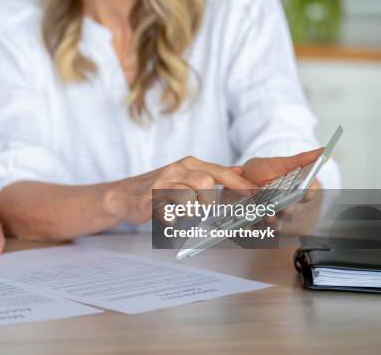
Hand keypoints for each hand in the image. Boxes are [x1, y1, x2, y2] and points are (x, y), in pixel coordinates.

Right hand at [106, 156, 257, 224]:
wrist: (123, 195)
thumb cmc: (158, 189)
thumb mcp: (186, 176)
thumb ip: (212, 173)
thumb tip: (239, 170)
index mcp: (189, 164)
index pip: (221, 172)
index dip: (240, 185)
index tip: (257, 196)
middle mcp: (177, 169)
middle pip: (207, 183)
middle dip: (209, 201)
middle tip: (202, 210)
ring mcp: (163, 182)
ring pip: (190, 196)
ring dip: (191, 210)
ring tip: (181, 211)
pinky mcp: (151, 198)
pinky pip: (171, 209)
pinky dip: (174, 217)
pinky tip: (169, 217)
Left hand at [241, 148, 322, 228]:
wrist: (238, 177)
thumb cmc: (262, 171)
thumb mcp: (280, 163)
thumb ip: (301, 159)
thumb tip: (324, 150)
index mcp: (294, 193)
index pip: (306, 195)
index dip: (309, 192)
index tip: (309, 187)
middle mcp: (284, 207)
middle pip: (292, 212)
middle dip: (290, 210)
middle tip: (288, 206)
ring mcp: (270, 216)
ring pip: (275, 224)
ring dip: (273, 221)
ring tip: (268, 215)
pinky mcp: (255, 223)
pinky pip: (256, 228)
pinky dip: (254, 225)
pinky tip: (251, 220)